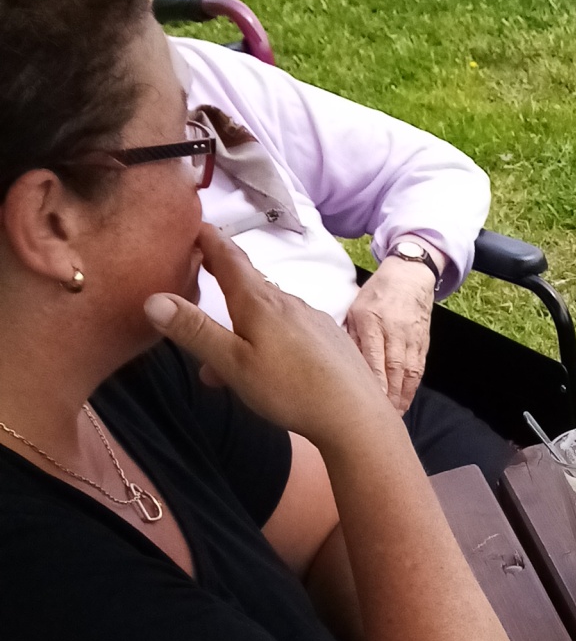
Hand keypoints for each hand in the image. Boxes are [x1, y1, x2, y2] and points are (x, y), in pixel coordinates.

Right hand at [145, 226, 400, 456]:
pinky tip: (264, 370)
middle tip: (200, 271)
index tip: (193, 224)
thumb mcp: (233, 363)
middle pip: (248, 284)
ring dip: (241, 326)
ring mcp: (312, 320)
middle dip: (222, 279)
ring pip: (267, 314)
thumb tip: (153, 298)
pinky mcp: (329, 340)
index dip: (208, 239)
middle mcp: (288, 302)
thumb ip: (195, 331)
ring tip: (220, 362)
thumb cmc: (290, 389)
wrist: (357, 417)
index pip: (228, 258)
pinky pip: (288, 331)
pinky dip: (266, 341)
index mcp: (260, 302)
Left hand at [346, 256, 435, 414]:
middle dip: (388, 395)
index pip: (372, 356)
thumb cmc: (377, 294)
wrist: (410, 278)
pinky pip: (418, 368)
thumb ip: (349, 335)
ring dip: (402, 396)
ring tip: (394, 416)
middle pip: (393, 368)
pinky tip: (406, 401)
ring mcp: (411, 337)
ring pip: (408, 371)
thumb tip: (340, 362)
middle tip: (380, 419)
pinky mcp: (423, 342)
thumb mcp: (355, 308)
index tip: (367, 402)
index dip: (372, 381)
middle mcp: (394, 330)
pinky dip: (412, 387)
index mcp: (372, 320)